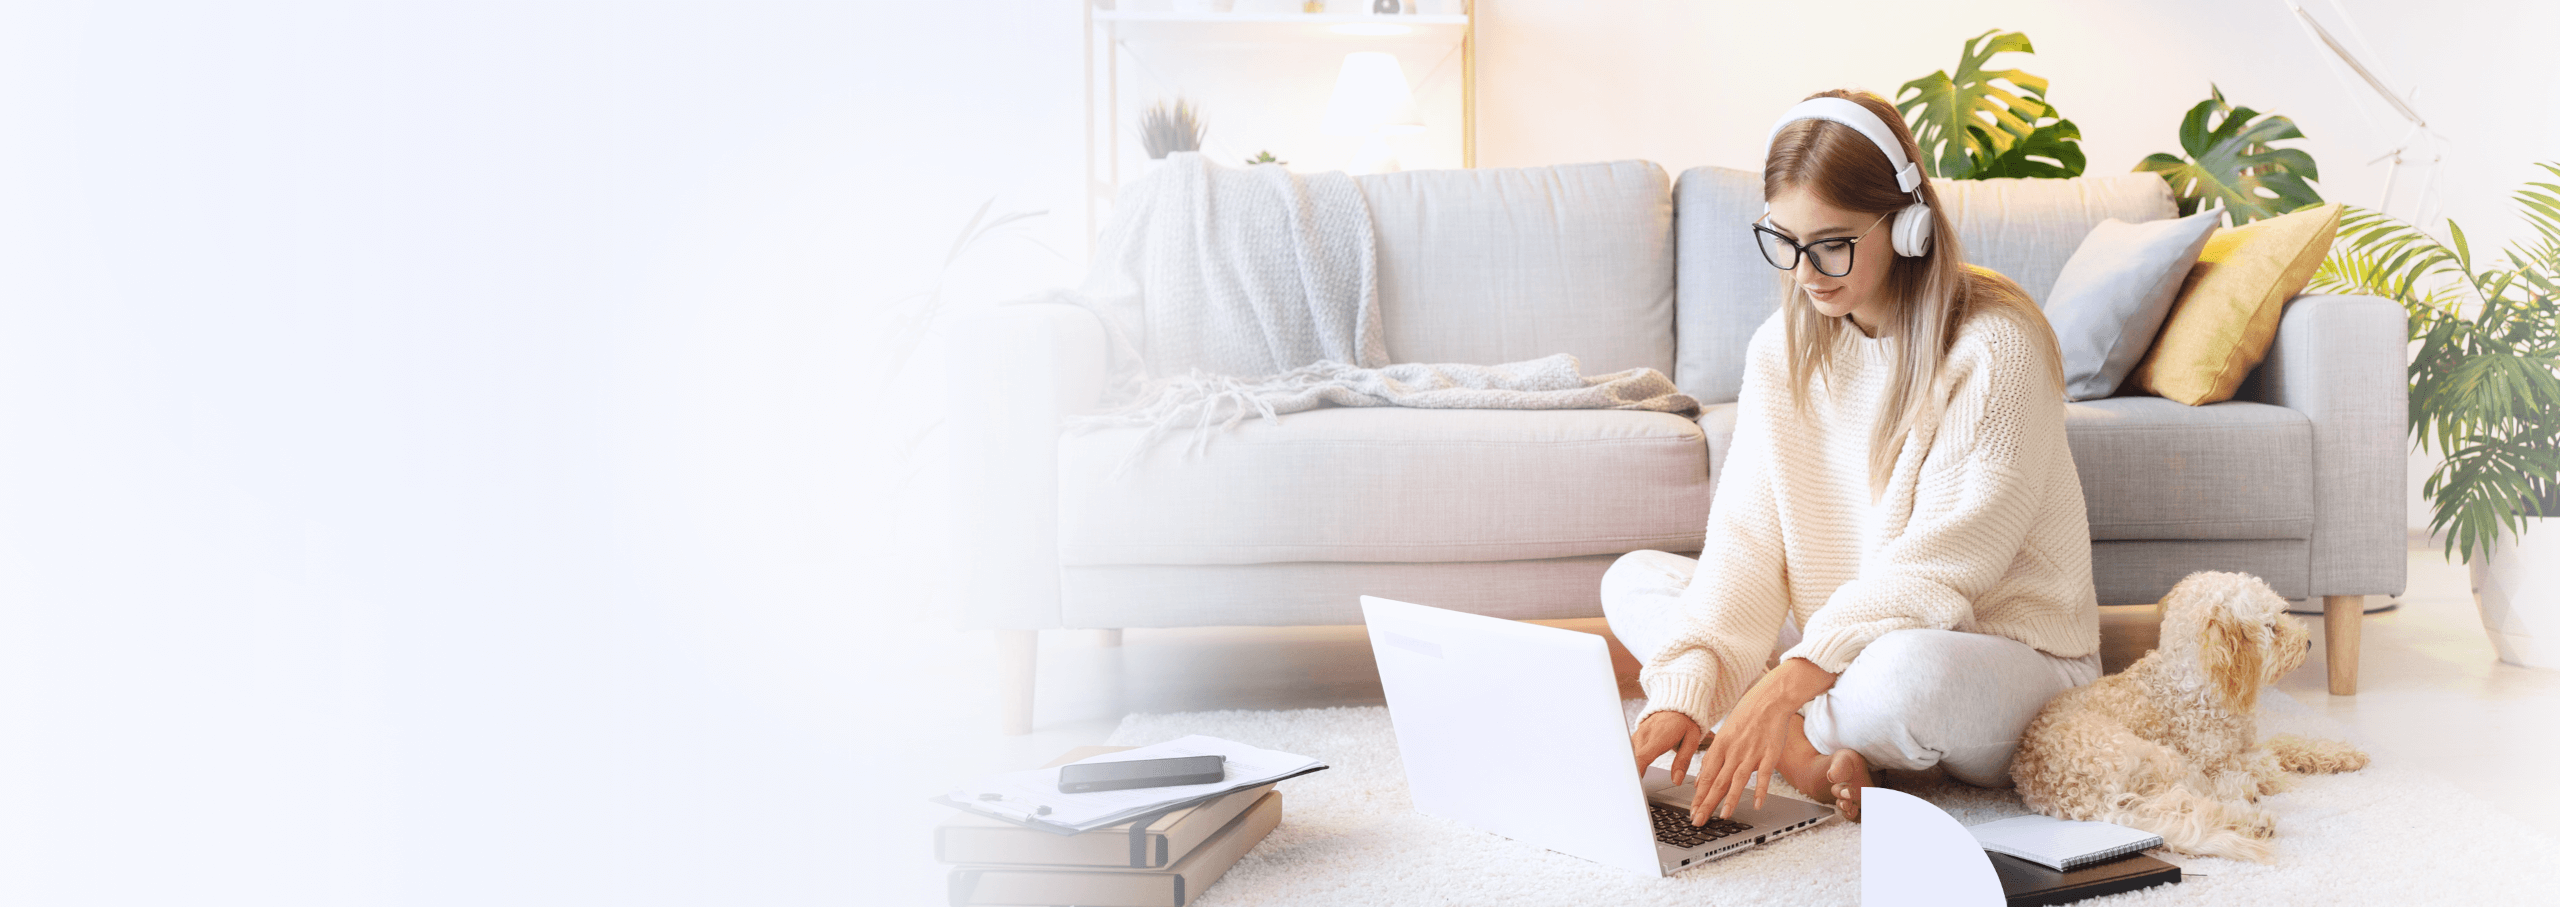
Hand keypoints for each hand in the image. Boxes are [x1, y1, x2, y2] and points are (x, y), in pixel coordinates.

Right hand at [1629, 710, 1707, 786]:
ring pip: (1628, 754)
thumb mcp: (1691, 741)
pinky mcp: (1635, 736)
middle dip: (1630, 774)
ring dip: (1628, 768)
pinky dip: (1629, 761)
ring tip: (1628, 784)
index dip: (1636, 771)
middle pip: (1631, 758)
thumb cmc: (1686, 723)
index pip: (1642, 757)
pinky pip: (1629, 750)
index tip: (1634, 785)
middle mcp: (1645, 735)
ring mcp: (1638, 734)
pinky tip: (1630, 772)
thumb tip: (1676, 780)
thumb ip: (1682, 762)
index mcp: (1659, 737)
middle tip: (1630, 790)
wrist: (1677, 705)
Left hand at [1689, 658, 1834, 822]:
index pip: (1706, 776)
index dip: (1698, 796)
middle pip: (1717, 782)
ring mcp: (1751, 753)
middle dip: (1707, 804)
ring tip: (1723, 816)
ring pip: (1737, 781)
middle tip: (1699, 820)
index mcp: (1720, 746)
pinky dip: (1760, 790)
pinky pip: (1763, 775)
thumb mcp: (1723, 736)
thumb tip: (1700, 781)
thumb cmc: (1745, 718)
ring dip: (1729, 800)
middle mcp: (1733, 751)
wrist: (1769, 699)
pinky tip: (1756, 804)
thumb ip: (1713, 760)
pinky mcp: (1769, 754)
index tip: (1693, 811)